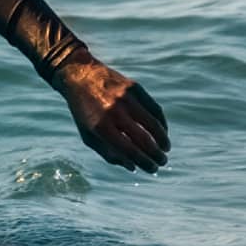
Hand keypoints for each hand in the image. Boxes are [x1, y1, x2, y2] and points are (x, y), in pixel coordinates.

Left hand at [53, 54, 169, 172]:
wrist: (80, 76)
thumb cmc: (84, 111)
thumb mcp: (88, 135)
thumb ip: (108, 153)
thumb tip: (133, 167)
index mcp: (101, 126)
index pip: (129, 150)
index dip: (145, 163)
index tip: (153, 169)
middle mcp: (114, 112)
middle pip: (144, 139)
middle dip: (156, 154)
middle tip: (162, 162)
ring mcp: (126, 98)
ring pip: (153, 123)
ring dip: (163, 139)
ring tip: (165, 148)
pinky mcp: (135, 87)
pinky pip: (154, 108)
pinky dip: (161, 122)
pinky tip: (162, 131)